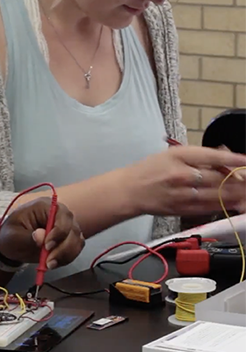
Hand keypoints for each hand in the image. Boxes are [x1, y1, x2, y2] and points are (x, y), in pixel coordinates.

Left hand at [0, 197, 84, 269]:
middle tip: (48, 261)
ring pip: (77, 240)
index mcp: (44, 206)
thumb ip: (27, 237)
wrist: (12, 245)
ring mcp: (66, 226)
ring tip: (49, 264)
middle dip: (63, 248)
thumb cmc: (11, 235)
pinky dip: (68, 258)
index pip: (61, 215)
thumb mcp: (12, 236)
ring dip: (66, 255)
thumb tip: (41, 237)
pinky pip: (76, 248)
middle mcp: (59, 214)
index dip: (58, 232)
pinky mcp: (68, 238)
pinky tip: (54, 263)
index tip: (47, 246)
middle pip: (73, 229)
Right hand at [125, 145, 245, 216]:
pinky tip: (237, 204)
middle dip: (239, 179)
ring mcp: (183, 194)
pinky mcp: (183, 209)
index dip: (233, 158)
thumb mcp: (171, 155)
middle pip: (219, 177)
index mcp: (178, 157)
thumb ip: (197, 157)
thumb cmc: (149, 170)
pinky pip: (210, 208)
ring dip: (237, 194)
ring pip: (218, 195)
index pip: (212, 156)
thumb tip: (224, 157)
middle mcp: (182, 175)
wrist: (129, 191)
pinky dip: (225, 206)